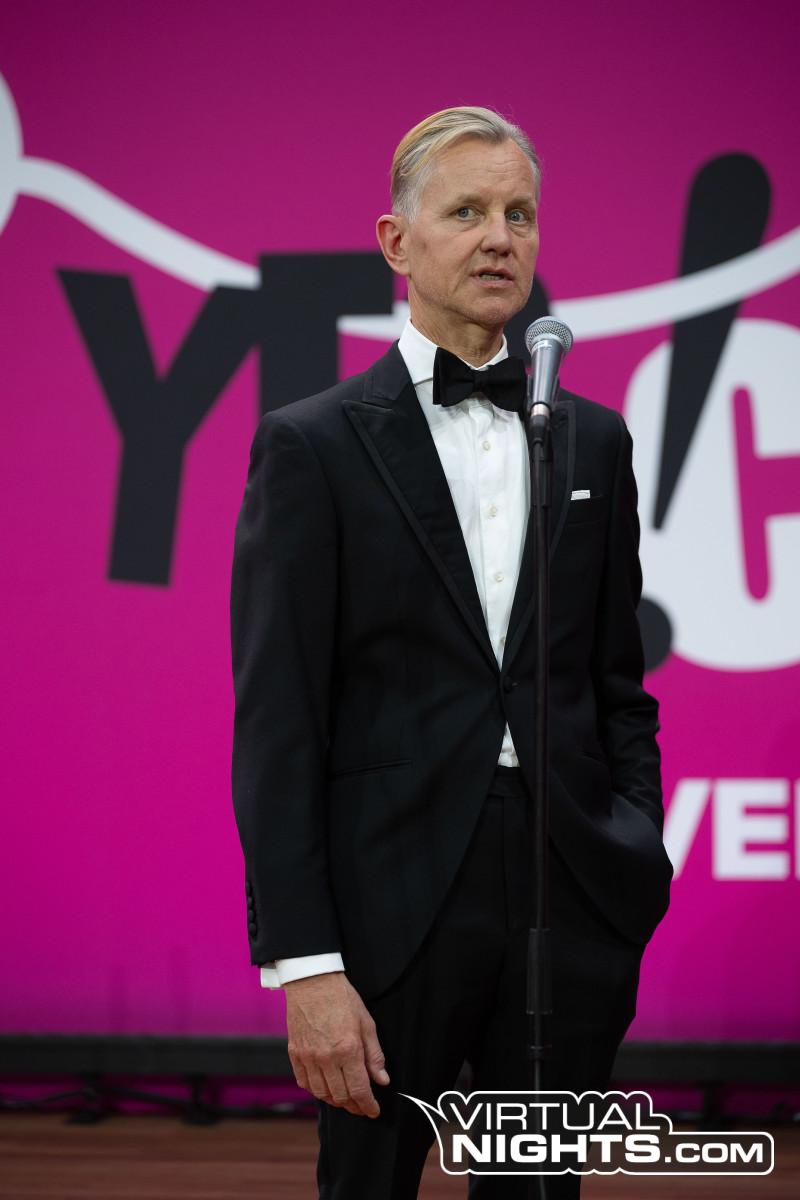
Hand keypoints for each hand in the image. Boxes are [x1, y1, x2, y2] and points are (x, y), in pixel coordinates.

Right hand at [284, 972, 389, 1117]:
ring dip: (335, 1101)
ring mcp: (308, 1057)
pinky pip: (305, 1082)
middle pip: (341, 1096)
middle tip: (362, 1106)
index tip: (374, 1111)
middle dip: (354, 1106)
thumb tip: (382, 1080)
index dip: (368, 1105)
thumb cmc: (342, 999)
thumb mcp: (366, 1023)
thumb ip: (374, 1054)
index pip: (359, 1090)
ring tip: (345, 1099)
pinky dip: (316, 1090)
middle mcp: (326, 1058)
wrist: (312, 981)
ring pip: (322, 1094)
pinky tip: (325, 1087)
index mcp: (348, 1050)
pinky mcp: (294, 1054)